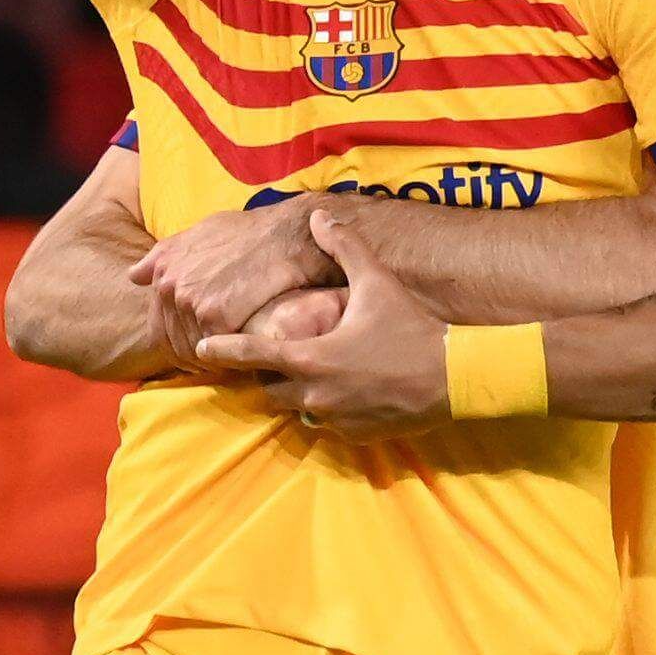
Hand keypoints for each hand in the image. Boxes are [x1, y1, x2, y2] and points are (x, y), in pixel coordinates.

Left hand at [128, 199, 334, 339]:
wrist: (283, 236)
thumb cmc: (248, 232)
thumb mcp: (199, 232)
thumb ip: (164, 255)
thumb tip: (133, 275)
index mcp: (163, 269)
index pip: (158, 325)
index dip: (178, 340)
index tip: (199, 344)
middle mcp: (170, 286)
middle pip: (173, 341)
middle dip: (194, 352)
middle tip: (219, 356)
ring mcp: (190, 302)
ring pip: (192, 350)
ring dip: (211, 359)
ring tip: (231, 358)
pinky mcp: (215, 317)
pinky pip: (214, 353)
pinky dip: (228, 360)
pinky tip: (242, 357)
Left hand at [197, 211, 449, 441]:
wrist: (453, 378)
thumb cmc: (410, 328)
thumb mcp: (376, 283)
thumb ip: (344, 249)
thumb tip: (319, 218)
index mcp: (311, 358)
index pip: (253, 355)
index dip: (224, 350)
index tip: (202, 347)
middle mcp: (314, 394)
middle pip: (271, 389)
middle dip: (272, 374)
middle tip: (287, 354)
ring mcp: (333, 420)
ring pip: (299, 409)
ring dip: (302, 393)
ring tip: (321, 371)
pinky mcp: (354, 437)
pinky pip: (328, 425)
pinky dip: (331, 409)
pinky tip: (353, 390)